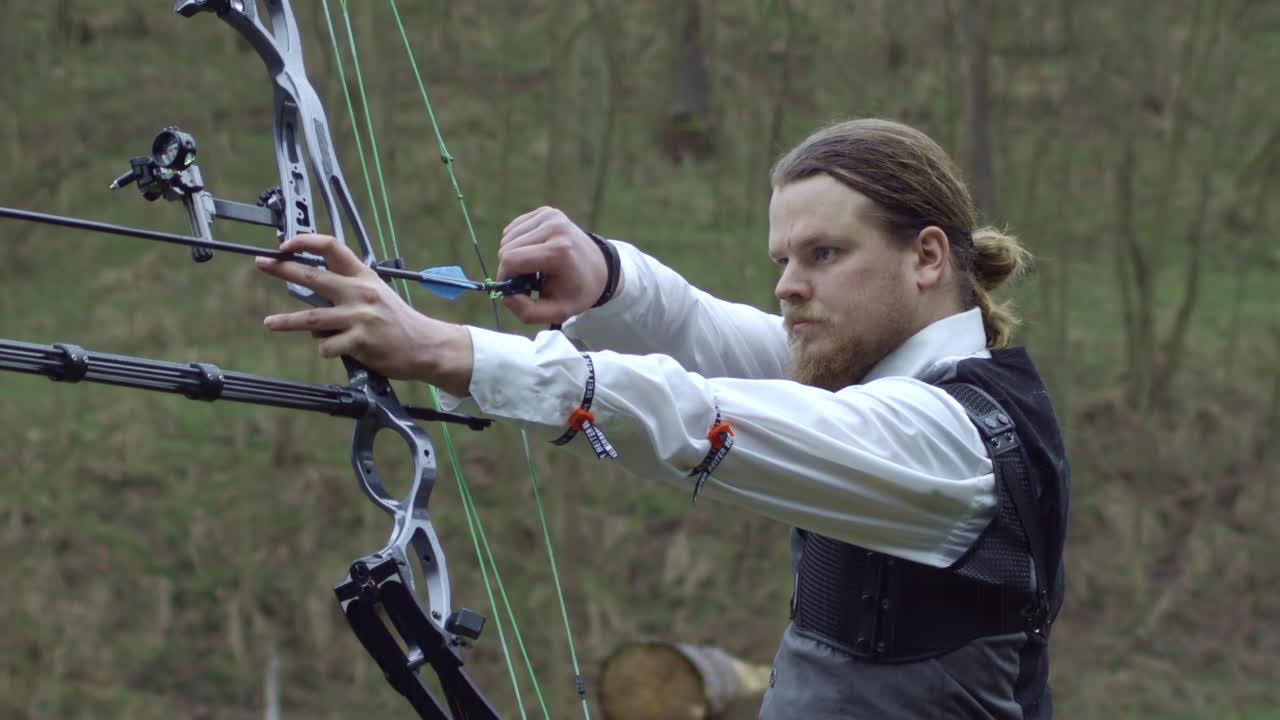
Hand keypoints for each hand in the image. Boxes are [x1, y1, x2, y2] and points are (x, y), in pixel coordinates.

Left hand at [254, 234, 473, 395]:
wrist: (425, 346)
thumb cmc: (397, 322)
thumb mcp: (377, 294)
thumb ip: (348, 289)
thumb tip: (313, 291)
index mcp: (364, 276)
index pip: (332, 247)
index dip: (306, 241)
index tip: (286, 245)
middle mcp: (360, 292)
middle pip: (314, 276)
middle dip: (283, 269)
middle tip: (263, 264)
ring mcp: (360, 317)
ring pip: (311, 318)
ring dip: (286, 322)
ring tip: (270, 323)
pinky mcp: (360, 341)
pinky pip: (327, 345)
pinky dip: (326, 348)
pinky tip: (336, 349)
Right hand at [497, 206, 617, 324]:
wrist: (598, 269)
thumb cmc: (576, 292)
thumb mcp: (557, 312)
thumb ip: (526, 311)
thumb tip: (504, 295)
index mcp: (558, 250)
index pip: (511, 260)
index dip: (506, 277)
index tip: (517, 289)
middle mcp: (554, 227)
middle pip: (506, 249)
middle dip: (510, 269)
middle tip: (529, 280)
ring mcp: (550, 215)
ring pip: (507, 238)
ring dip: (513, 256)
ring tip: (534, 267)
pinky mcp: (545, 211)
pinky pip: (514, 229)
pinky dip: (518, 244)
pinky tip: (534, 253)